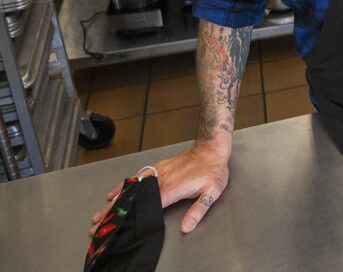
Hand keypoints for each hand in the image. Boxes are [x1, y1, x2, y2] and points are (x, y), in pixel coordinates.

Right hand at [90, 143, 229, 234]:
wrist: (211, 149)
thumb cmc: (213, 170)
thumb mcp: (212, 192)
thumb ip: (198, 210)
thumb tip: (187, 227)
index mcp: (172, 189)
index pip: (146, 206)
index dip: (129, 216)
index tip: (115, 226)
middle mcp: (161, 180)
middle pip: (132, 198)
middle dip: (113, 212)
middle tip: (97, 224)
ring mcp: (158, 173)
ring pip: (131, 188)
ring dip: (114, 201)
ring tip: (100, 213)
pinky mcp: (158, 168)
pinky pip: (137, 178)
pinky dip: (123, 186)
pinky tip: (114, 193)